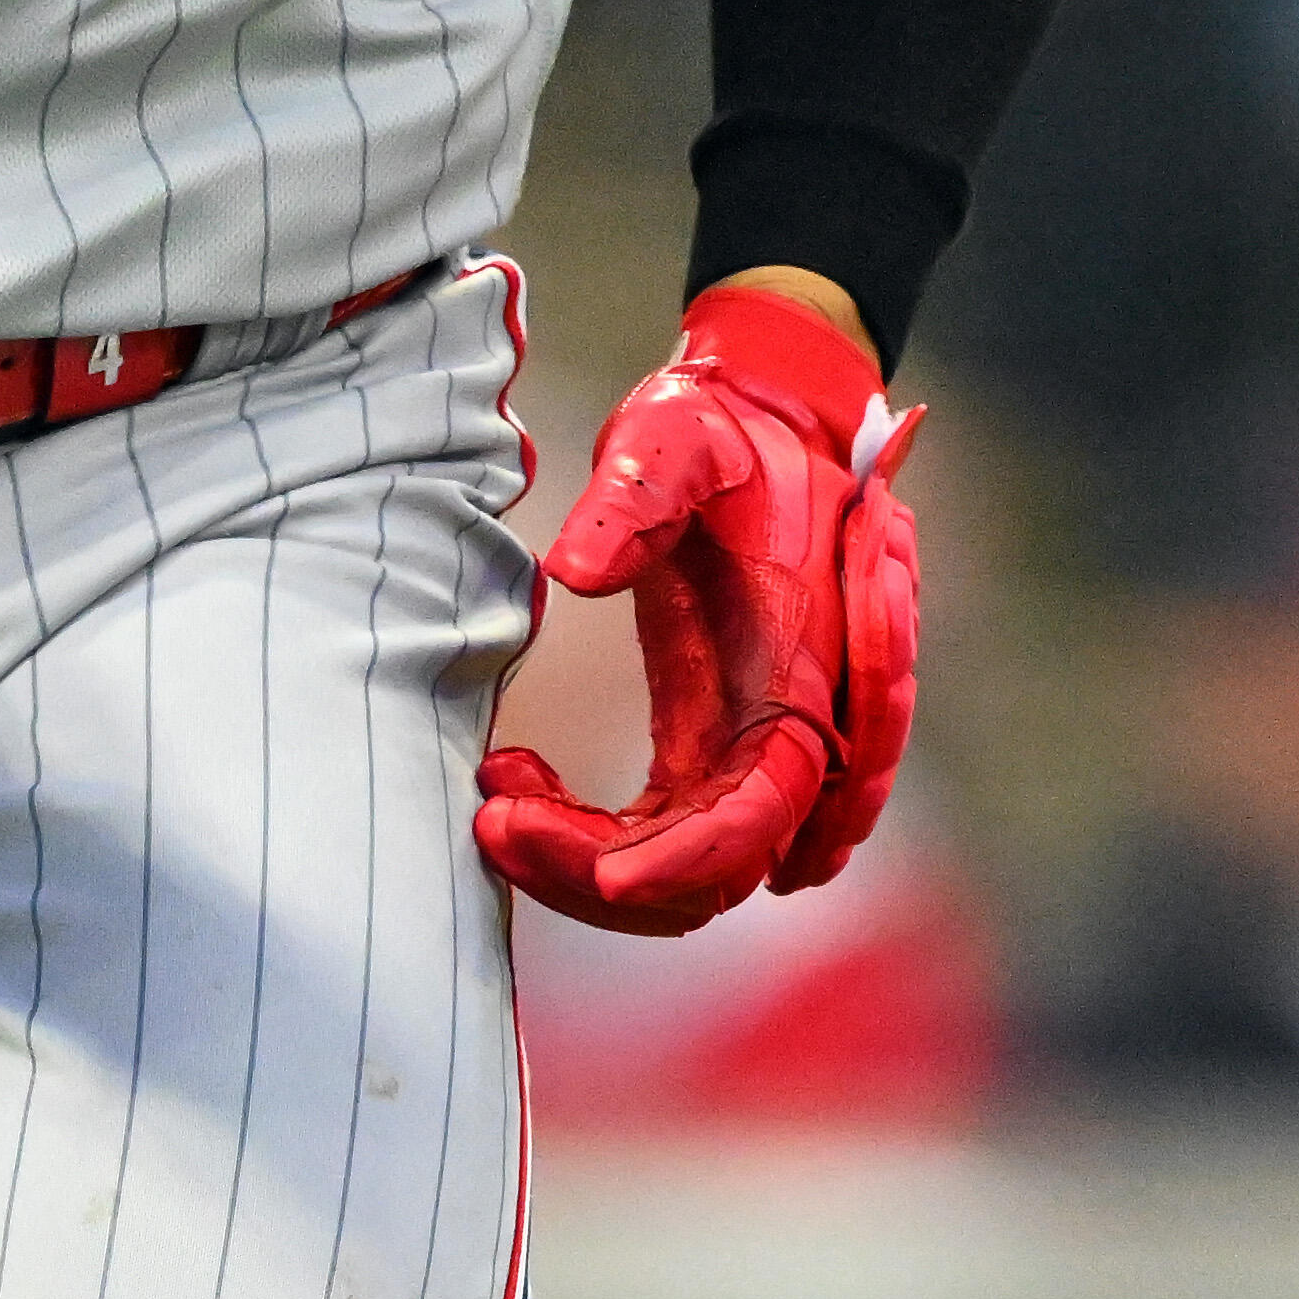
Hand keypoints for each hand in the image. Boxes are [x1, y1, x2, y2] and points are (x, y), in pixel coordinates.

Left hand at [471, 278, 920, 935]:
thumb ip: (631, 499)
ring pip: (695, 874)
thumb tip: (571, 572)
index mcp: (804, 662)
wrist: (763, 420)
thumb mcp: (673, 442)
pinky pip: (669, 837)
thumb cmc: (723, 429)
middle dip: (606, 876)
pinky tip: (522, 783)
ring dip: (594, 872)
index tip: (603, 878)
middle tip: (495, 821)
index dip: (691, 857)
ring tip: (497, 804)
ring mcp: (756, 744)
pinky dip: (598, 843)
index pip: (764, 805)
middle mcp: (796, 724)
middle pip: (721, 868)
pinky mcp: (718, 743)